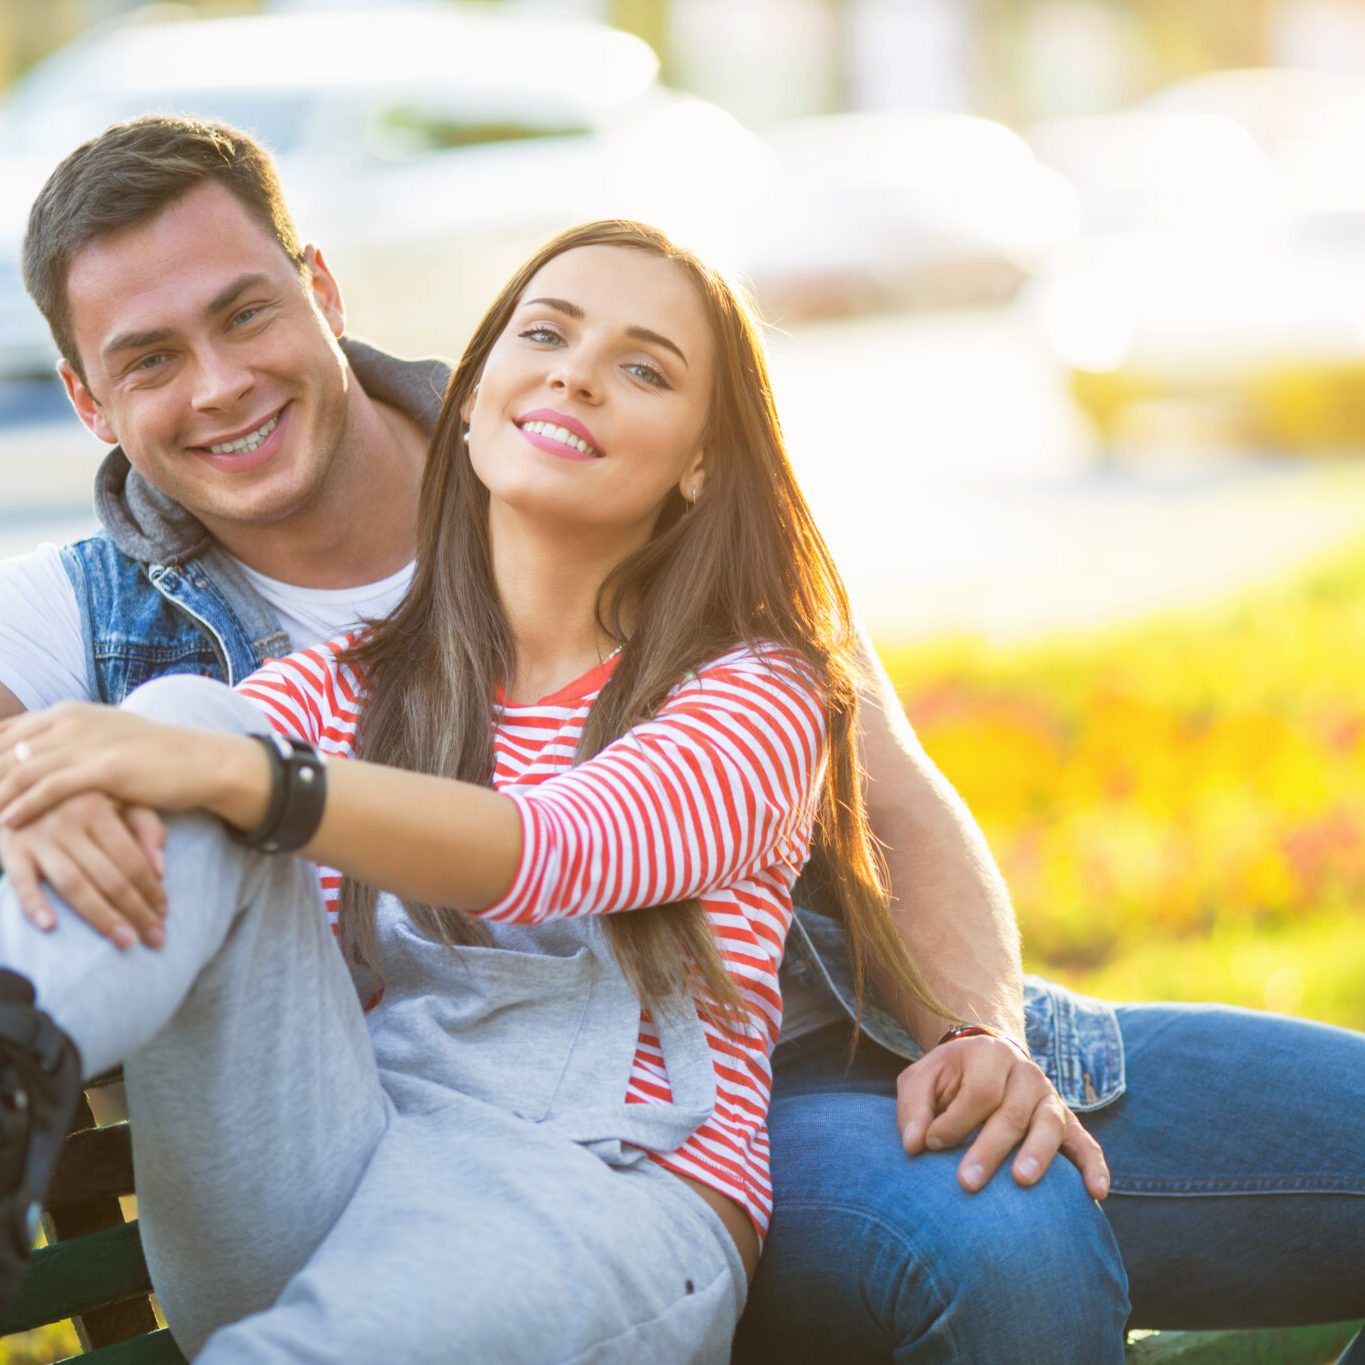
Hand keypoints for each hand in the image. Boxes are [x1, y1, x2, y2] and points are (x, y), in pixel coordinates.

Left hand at [0, 702, 251, 828]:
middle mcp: (72, 721)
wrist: (201, 761)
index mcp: (69, 712)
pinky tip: (7, 822)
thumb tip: (31, 759)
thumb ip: (68, 743)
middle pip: (5, 750)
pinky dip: (23, 805)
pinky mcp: (104, 767)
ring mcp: (87, 742)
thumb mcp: (105, 739)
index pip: (7, 732)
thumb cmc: (155, 756)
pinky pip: (50, 787)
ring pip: (20, 769)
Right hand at [0, 793, 165, 949]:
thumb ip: (145, 825)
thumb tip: (161, 869)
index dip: (150, 888)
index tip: (164, 913)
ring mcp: (37, 838)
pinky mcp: (11, 850)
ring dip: (100, 917)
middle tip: (155, 938)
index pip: (131, 858)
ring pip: (73, 884)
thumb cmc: (79, 794)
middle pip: (108, 876)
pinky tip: (50, 927)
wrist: (19, 781)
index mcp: (97, 807)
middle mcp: (67, 822)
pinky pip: (21, 881)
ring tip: (125, 941)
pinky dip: (33, 903)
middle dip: (135, 910)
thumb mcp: (117, 796)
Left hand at [897, 1033, 1109, 1198]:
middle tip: (967, 1183)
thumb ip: (914, 1107)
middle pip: (1011, 1113)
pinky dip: (1093, 1166)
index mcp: (990, 1055)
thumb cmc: (949, 1078)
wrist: (986, 1060)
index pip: (979, 1093)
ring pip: (1049, 1125)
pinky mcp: (1067, 1123)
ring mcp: (1050, 1097)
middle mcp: (1026, 1073)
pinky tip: (1096, 1192)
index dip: (955, 1122)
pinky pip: (1086, 1143)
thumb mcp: (921, 1079)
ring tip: (1022, 1181)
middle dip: (989, 1150)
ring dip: (1037, 1154)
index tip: (930, 1146)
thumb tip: (914, 1145)